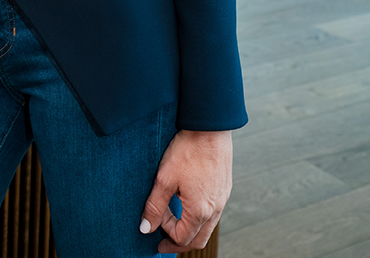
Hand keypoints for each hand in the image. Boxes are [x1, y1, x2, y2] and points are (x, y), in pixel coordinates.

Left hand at [139, 129, 232, 253]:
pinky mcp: (224, 188)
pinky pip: (213, 212)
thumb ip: (154, 206)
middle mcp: (215, 210)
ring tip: (173, 220)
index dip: (164, 232)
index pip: (182, 237)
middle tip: (163, 239)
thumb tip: (145, 228)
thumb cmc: (188, 150)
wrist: (210, 128)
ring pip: (207, 227)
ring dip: (190, 229)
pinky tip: (188, 203)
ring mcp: (222, 199)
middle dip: (179, 242)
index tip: (153, 220)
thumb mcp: (165, 178)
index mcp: (200, 211)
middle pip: (197, 240)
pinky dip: (199, 216)